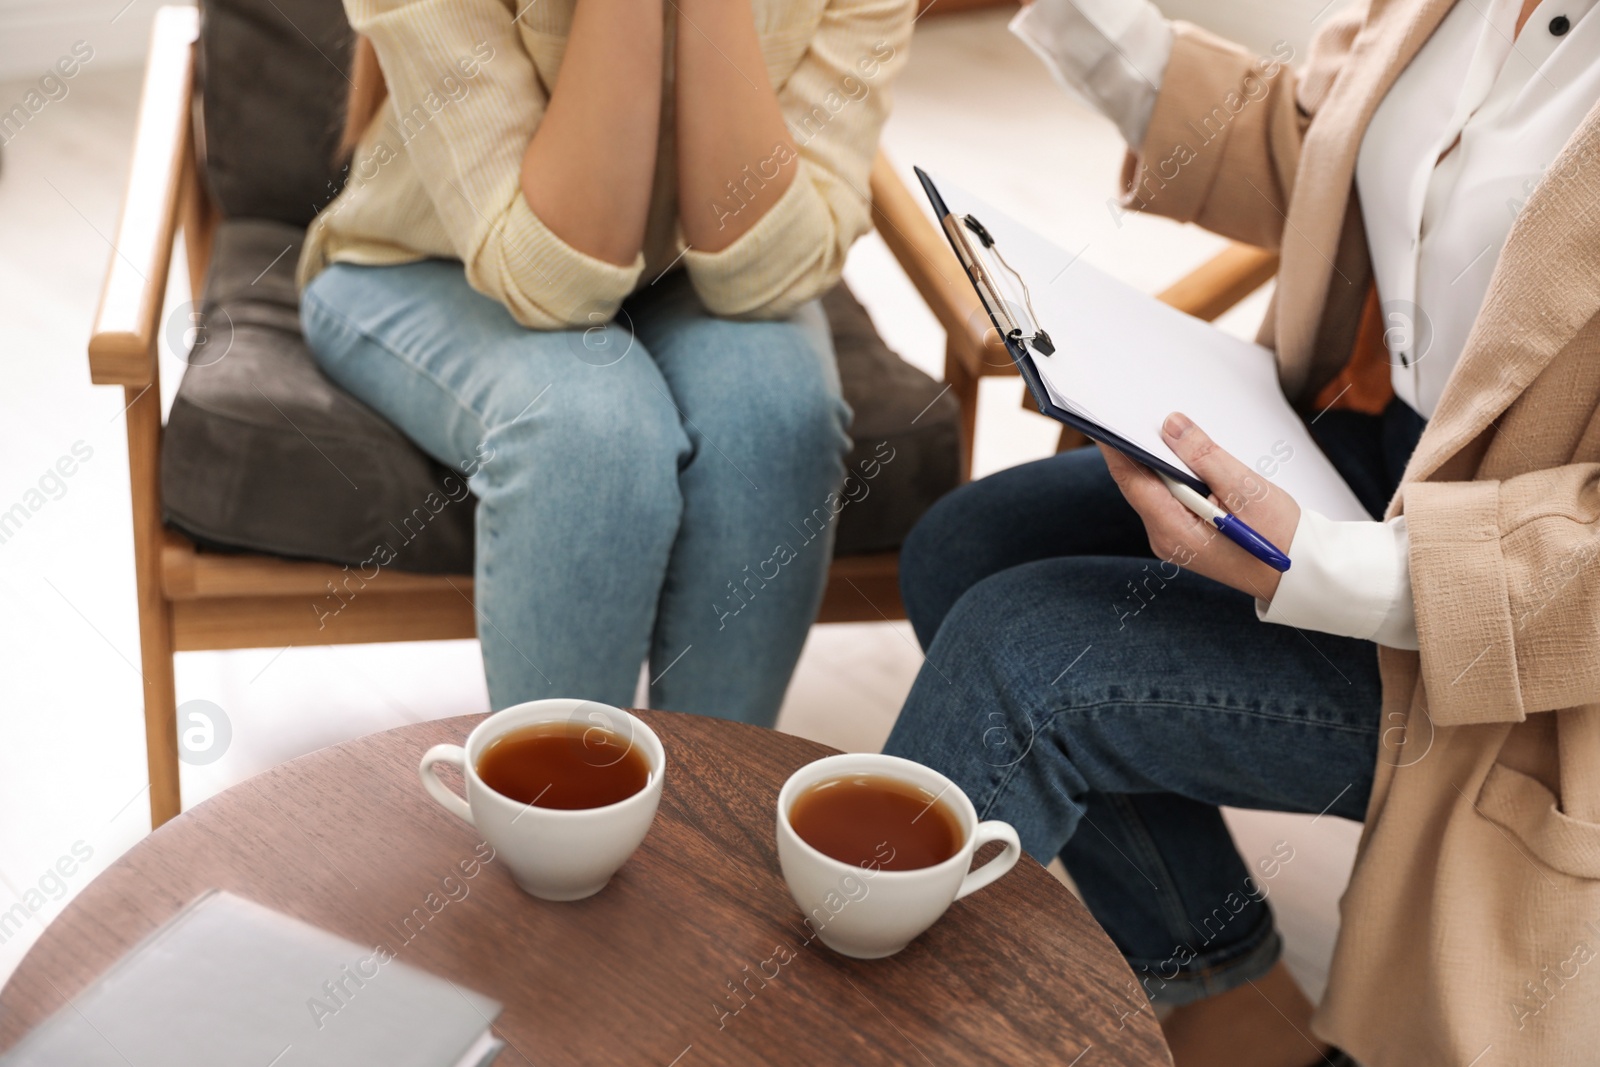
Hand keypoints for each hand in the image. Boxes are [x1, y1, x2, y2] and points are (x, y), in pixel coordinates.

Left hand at [1099, 412, 1300, 601]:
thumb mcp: (1245, 489)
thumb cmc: (1281, 536)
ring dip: (1154, 459)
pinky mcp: (1186, 534)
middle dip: (1133, 448)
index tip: (1102, 417)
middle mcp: (1165, 539)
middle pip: (1138, 484)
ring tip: (1151, 423)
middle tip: (1128, 409)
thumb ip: (1204, 456)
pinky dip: (1170, 474)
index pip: (1132, 481)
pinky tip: (1177, 453)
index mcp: (1173, 532)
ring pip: (1153, 490)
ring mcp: (1173, 539)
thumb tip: (1170, 424)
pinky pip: (1169, 498)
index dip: (1115, 447)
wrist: (1302, 571)